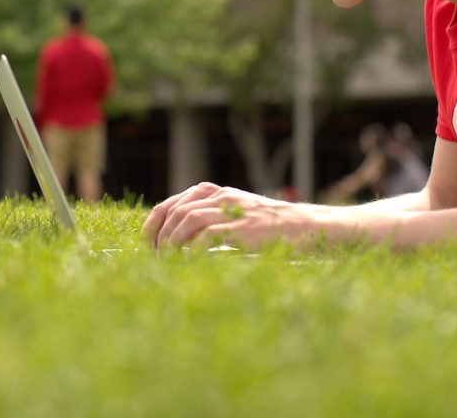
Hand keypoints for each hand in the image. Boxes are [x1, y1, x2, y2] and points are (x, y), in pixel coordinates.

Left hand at [141, 182, 318, 249]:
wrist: (311, 226)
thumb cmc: (273, 228)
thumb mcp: (239, 215)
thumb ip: (213, 221)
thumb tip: (180, 245)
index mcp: (217, 193)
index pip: (174, 203)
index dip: (154, 223)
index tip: (146, 242)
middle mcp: (223, 197)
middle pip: (177, 211)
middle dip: (160, 236)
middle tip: (155, 258)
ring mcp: (234, 211)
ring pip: (189, 220)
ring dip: (172, 242)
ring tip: (167, 262)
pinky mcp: (246, 229)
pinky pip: (210, 236)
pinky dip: (193, 250)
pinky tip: (187, 263)